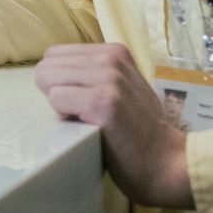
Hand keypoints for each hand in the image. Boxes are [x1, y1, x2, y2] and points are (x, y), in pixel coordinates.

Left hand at [34, 43, 193, 208]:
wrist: (165, 161)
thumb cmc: (137, 130)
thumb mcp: (121, 88)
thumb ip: (92, 75)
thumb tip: (49, 75)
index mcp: (113, 52)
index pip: (55, 54)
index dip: (60, 81)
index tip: (82, 101)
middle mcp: (111, 59)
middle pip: (47, 65)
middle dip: (54, 91)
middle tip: (81, 113)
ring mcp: (109, 79)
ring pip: (47, 79)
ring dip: (58, 104)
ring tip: (86, 120)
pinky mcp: (103, 102)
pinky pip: (56, 98)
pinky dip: (63, 115)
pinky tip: (87, 126)